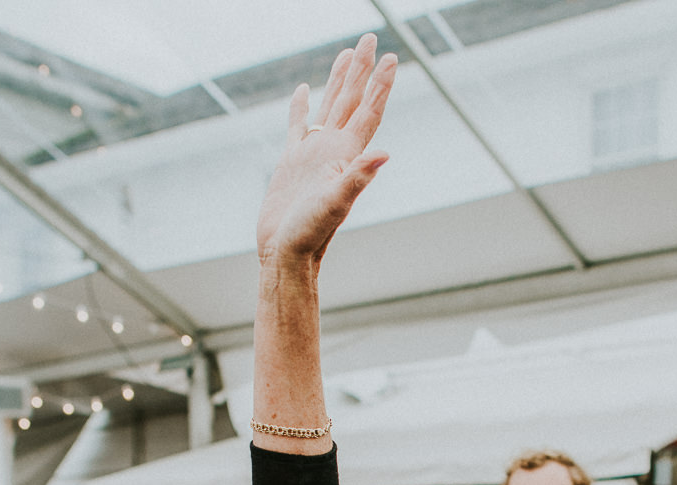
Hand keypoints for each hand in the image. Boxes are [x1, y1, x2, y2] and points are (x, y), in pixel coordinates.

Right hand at [255, 34, 396, 264]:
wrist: (285, 252)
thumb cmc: (311, 233)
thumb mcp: (336, 204)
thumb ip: (358, 177)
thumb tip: (384, 154)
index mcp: (346, 154)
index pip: (368, 111)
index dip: (380, 84)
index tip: (391, 57)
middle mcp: (334, 149)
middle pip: (352, 99)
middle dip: (362, 70)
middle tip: (370, 38)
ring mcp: (314, 153)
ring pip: (330, 106)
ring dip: (339, 80)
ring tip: (347, 54)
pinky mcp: (292, 161)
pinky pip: (298, 125)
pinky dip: (301, 106)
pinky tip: (304, 90)